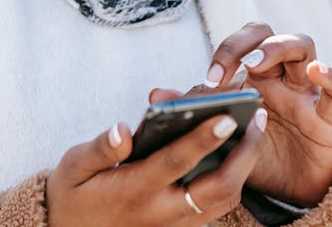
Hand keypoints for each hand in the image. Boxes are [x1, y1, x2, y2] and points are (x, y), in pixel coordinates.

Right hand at [47, 106, 265, 225]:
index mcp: (135, 189)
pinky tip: (238, 152)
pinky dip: (234, 180)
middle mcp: (160, 211)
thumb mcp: (74, 165)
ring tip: (254, 128)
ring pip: (223, 200)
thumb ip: (100, 148)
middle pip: (217, 188)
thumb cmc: (73, 191)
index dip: (203, 138)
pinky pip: (216, 207)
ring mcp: (173, 223)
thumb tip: (123, 129)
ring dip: (245, 166)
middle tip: (258, 117)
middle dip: (244, 153)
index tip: (227, 115)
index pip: (177, 161)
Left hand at [152, 22, 331, 206]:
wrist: (290, 188)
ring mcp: (304, 88)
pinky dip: (330, 75)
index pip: (239, 44)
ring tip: (258, 64)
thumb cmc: (256, 149)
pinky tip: (317, 72)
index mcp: (251, 74)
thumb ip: (193, 112)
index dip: (225, 54)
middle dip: (245, 44)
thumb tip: (155, 97)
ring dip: (278, 47)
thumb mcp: (222, 132)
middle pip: (265, 34)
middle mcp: (277, 72)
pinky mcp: (328, 112)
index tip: (210, 80)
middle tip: (230, 71)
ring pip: (300, 45)